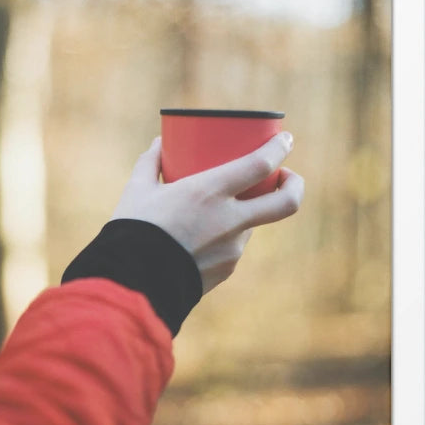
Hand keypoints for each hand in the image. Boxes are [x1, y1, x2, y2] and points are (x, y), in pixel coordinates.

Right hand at [110, 132, 304, 293]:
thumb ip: (151, 163)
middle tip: (286, 176)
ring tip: (215, 210)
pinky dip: (225, 238)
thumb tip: (159, 143)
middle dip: (295, 185)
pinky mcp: (226, 270)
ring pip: (253, 225)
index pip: (261, 165)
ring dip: (244, 214)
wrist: (129, 285)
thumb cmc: (131, 231)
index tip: (286, 140)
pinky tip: (201, 239)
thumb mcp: (138, 190)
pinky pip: (233, 247)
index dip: (280, 149)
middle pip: (286, 202)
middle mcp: (229, 220)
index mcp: (209, 192)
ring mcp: (232, 249)